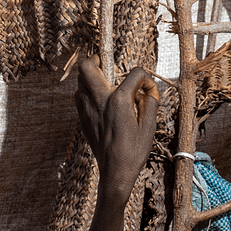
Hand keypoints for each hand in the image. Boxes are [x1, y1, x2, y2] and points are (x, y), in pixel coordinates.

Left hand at [73, 58, 158, 203]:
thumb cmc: (134, 150)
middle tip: (108, 64)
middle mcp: (99, 100)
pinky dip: (87, 92)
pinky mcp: (82, 119)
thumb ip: (151, 101)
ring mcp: (87, 109)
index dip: (146, 78)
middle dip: (98, 59)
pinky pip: (79, 96)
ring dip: (92, 76)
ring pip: (79, 81)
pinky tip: (100, 100)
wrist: (115, 172)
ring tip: (106, 83)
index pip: (135, 73)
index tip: (149, 90)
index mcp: (119, 100)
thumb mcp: (149, 125)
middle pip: (87, 66)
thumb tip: (148, 89)